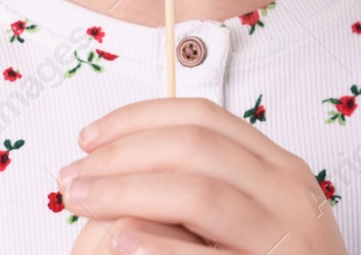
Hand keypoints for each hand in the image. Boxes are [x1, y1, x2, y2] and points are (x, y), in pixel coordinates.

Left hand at [58, 96, 348, 254]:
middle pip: (195, 147)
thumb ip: (215, 179)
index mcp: (280, 166)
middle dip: (122, 154)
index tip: (90, 138)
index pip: (203, 118)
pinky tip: (118, 240)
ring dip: (127, 190)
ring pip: (199, 193)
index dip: (138, 119)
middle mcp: (288, 193)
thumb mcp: (259, 210)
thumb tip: (130, 152)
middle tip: (73, 175)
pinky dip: (156, 245)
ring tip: (81, 200)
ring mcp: (285, 238)